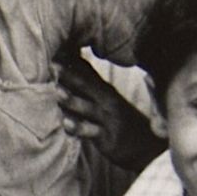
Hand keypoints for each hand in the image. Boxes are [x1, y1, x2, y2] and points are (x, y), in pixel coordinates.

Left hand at [55, 54, 162, 170]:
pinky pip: (91, 131)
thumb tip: (70, 64)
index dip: (70, 62)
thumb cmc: (116, 120)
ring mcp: (107, 118)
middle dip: (68, 75)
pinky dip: (79, 128)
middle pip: (86, 85)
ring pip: (87, 107)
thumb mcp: (105, 100)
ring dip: (71, 100)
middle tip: (51, 65)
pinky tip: (66, 124)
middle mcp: (106, 100)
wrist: (145, 145)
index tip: (52, 50)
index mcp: (103, 90)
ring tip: (56, 92)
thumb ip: (88, 84)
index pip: (86, 72)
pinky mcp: (108, 136)